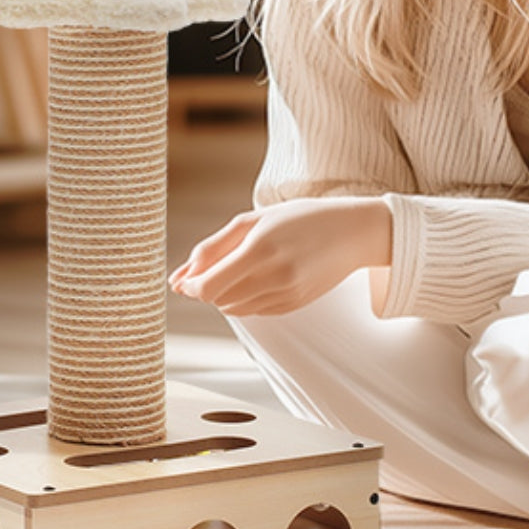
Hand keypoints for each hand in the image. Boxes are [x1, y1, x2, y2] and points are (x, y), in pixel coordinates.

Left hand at [169, 197, 391, 316]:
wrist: (350, 232)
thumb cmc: (297, 218)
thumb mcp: (251, 221)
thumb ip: (212, 248)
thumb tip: (178, 278)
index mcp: (260, 250)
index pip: (208, 288)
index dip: (190, 287)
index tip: (183, 278)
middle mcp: (274, 277)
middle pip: (218, 300)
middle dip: (205, 288)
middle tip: (210, 267)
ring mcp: (287, 295)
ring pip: (234, 308)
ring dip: (224, 293)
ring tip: (239, 266)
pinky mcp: (295, 306)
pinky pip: (254, 311)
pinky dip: (245, 298)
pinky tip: (258, 276)